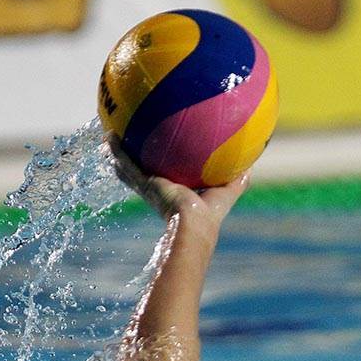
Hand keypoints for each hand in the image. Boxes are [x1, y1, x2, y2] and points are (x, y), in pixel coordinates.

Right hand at [108, 135, 249, 234]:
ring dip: (118, 153)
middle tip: (128, 141)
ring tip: (109, 136)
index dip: (162, 167)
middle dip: (135, 158)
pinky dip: (116, 151)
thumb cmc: (210, 214)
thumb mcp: (226, 192)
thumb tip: (251, 165)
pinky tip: (108, 136)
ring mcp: (148, 187)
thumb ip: (237, 180)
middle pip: (143, 170)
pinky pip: (126, 164)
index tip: (159, 154)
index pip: (167, 176)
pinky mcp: (143, 184)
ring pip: (128, 166)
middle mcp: (158, 188)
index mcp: (175, 191)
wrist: (193, 224)